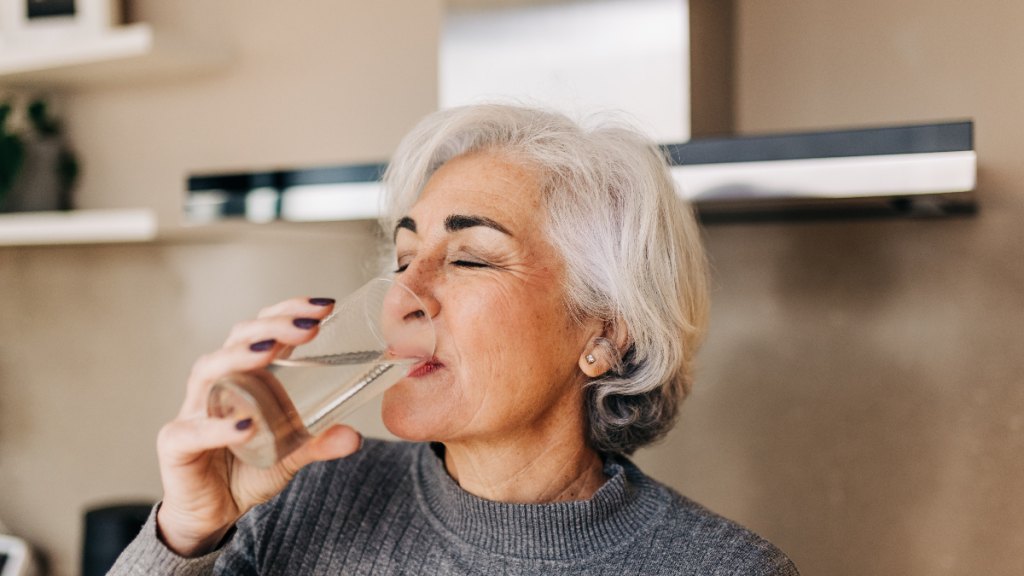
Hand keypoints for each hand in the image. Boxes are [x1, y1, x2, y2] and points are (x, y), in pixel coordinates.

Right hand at [154, 297, 362, 556]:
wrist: (212, 513)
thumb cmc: (246, 469)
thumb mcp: (291, 454)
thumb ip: (319, 442)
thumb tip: (355, 436)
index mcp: (247, 376)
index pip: (264, 329)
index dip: (289, 311)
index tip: (324, 306)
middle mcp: (218, 383)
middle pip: (238, 338)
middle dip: (273, 325)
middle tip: (309, 325)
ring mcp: (193, 410)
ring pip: (208, 370)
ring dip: (239, 356)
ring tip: (270, 350)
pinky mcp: (176, 444)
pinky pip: (193, 430)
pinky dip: (219, 426)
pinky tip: (245, 424)